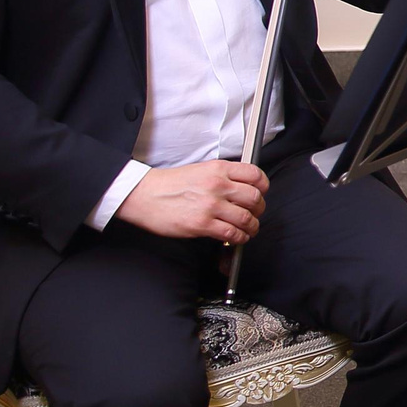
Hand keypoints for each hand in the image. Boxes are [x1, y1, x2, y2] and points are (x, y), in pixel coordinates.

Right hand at [117, 160, 268, 244]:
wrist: (143, 195)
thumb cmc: (168, 184)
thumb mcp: (200, 170)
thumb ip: (223, 177)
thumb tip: (242, 189)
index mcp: (218, 169)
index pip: (255, 175)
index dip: (263, 186)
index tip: (261, 193)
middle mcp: (218, 185)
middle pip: (255, 198)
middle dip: (259, 209)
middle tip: (255, 213)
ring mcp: (211, 205)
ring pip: (246, 218)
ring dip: (251, 227)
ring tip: (249, 229)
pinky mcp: (202, 224)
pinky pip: (232, 233)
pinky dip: (239, 238)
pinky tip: (237, 238)